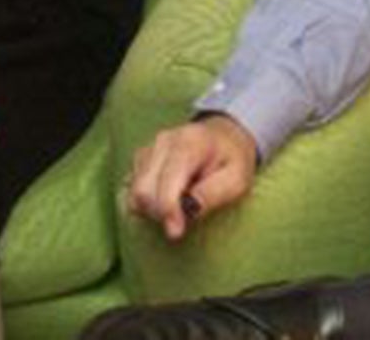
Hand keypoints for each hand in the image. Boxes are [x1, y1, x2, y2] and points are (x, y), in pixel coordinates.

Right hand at [125, 115, 258, 239]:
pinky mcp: (141, 157)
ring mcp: (150, 148)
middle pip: (144, 190)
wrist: (224, 137)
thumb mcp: (237, 180)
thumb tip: (188, 211)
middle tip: (182, 221)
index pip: (167, 181)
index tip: (176, 232)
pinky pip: (132, 189)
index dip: (168, 210)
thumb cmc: (232, 161)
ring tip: (178, 208)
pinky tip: (167, 199)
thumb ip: (213, 194)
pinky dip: (146, 202)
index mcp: (190, 143)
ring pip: (135, 192)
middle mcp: (164, 141)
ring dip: (152, 210)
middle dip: (159, 213)